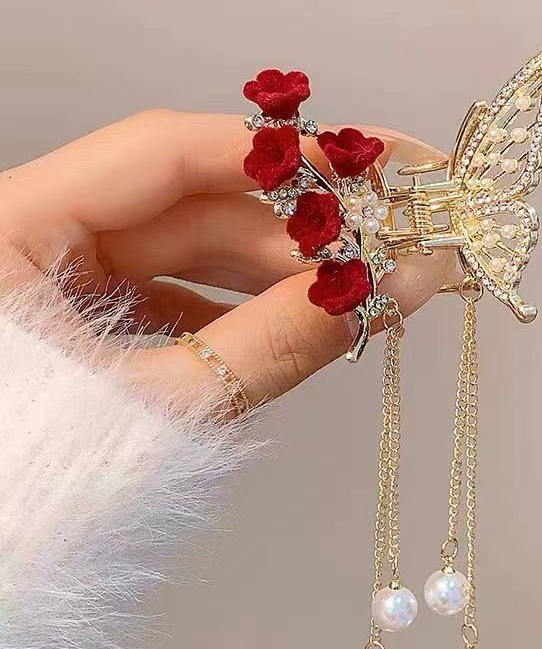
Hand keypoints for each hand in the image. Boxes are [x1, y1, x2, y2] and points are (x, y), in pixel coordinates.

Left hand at [0, 110, 452, 404]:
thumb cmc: (42, 493)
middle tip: (384, 246)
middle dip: (291, 231)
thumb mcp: (165, 410)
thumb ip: (278, 340)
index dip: (274, 158)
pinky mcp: (87, 323)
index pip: (164, 154)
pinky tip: (295, 320)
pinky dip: (237, 310)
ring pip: (187, 253)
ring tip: (355, 286)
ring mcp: (60, 281)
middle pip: (187, 208)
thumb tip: (396, 282)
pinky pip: (175, 297)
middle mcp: (35, 238)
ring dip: (274, 272)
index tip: (368, 168)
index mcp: (12, 227)